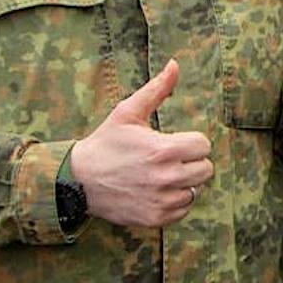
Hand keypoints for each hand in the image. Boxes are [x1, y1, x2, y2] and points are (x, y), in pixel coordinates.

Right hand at [67, 59, 213, 227]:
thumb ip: (157, 89)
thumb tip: (175, 64)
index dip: (190, 142)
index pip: (204, 145)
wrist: (77, 181)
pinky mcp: (155, 218)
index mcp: (162, 150)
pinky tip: (154, 191)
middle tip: (167, 160)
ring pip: (196, 190)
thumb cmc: (106, 143)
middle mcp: (165, 178)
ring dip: (183, 183)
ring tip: (159, 176)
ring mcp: (161, 200)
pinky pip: (184, 209)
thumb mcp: (127, 113)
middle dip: (190, 162)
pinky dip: (174, 201)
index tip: (172, 142)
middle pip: (206, 169)